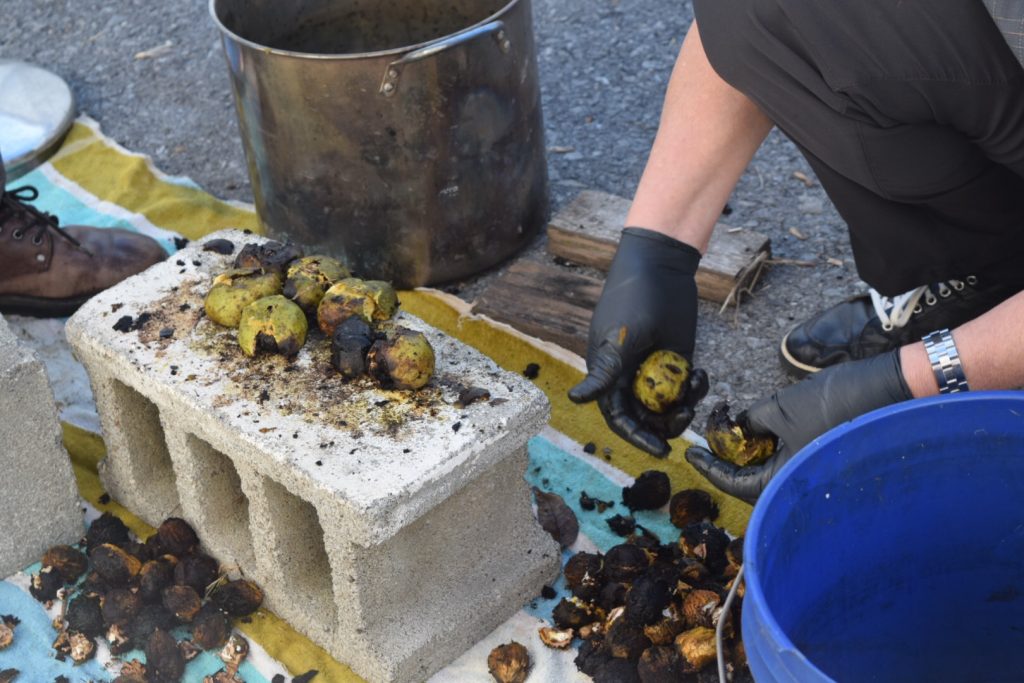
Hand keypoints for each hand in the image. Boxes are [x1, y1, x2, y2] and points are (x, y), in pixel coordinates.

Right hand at [568, 228, 707, 455]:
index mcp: (609, 373)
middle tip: (687, 415)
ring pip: (670, 404)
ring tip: (697, 388)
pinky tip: (702, 372)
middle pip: (647, 416)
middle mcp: (631, 375)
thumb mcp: (620, 338)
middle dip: (666, 422)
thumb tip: (575, 400)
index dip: (637, 436)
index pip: (620, 417)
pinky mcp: (678, 357)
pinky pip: (687, 385)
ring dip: (684, 405)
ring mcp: (657, 367)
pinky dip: (696, 386)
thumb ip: (604, 372)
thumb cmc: (632, 297)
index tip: (661, 449)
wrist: (662, 264)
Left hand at [685, 350, 912, 502]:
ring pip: (771, 470)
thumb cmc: (837, 403)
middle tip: (714, 433)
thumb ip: (750, 422)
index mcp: (786, 484)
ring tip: (735, 424)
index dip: (709, 467)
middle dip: (729, 457)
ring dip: (750, 450)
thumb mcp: (779, 408)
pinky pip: (789, 461)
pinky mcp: (825, 461)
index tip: (690, 453)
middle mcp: (801, 487)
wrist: (891, 392)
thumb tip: (737, 428)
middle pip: (751, 481)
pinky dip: (772, 446)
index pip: (735, 484)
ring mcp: (814, 475)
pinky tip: (763, 426)